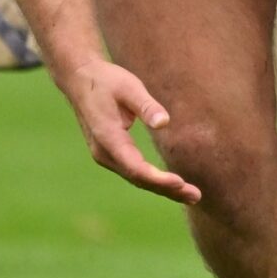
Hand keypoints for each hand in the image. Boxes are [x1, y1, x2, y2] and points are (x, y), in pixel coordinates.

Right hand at [56, 58, 199, 204]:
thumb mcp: (129, 87)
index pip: (134, 166)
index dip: (157, 178)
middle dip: (166, 189)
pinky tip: (172, 185)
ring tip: (191, 195)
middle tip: (196, 196)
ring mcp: (105, 155)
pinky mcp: (110, 153)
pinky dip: (152, 180)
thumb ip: (146, 106)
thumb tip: (164, 123)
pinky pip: (133, 171)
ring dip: (162, 188)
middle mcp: (104, 152)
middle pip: (137, 178)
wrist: (80, 81)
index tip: (180, 183)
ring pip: (135, 178)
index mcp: (107, 137)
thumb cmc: (107, 81)